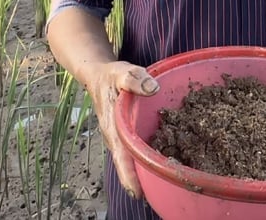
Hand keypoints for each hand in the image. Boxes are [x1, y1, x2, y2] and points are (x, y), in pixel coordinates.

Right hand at [85, 61, 159, 198]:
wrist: (97, 75)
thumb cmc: (110, 76)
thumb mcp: (120, 73)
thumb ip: (134, 79)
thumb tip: (153, 88)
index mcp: (113, 128)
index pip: (120, 157)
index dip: (129, 175)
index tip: (138, 193)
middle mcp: (116, 138)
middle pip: (128, 164)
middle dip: (142, 179)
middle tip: (162, 193)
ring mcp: (121, 138)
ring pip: (133, 159)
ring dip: (146, 170)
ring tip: (168, 182)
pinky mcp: (127, 134)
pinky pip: (138, 149)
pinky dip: (149, 156)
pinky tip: (166, 158)